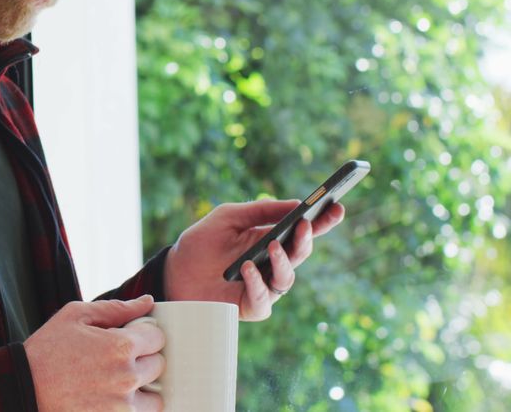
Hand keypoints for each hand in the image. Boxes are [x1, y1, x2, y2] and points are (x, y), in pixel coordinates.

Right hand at [25, 296, 166, 411]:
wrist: (23, 388)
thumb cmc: (47, 349)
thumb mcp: (75, 315)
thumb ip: (116, 308)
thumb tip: (147, 301)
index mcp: (120, 346)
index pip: (158, 338)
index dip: (144, 334)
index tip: (128, 337)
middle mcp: (126, 377)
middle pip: (159, 365)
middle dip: (143, 359)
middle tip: (116, 359)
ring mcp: (122, 406)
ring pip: (155, 398)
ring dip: (142, 389)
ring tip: (116, 383)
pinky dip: (130, 407)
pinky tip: (109, 398)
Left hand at [163, 199, 344, 320]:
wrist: (174, 270)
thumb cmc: (203, 242)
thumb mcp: (228, 217)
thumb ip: (260, 210)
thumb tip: (297, 204)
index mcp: (271, 240)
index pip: (303, 231)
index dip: (323, 221)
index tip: (337, 206)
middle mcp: (272, 264)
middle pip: (300, 254)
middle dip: (306, 239)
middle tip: (305, 225)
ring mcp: (264, 286)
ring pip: (286, 279)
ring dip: (283, 262)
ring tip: (273, 246)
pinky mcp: (250, 306)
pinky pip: (263, 299)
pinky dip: (257, 283)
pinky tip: (248, 268)